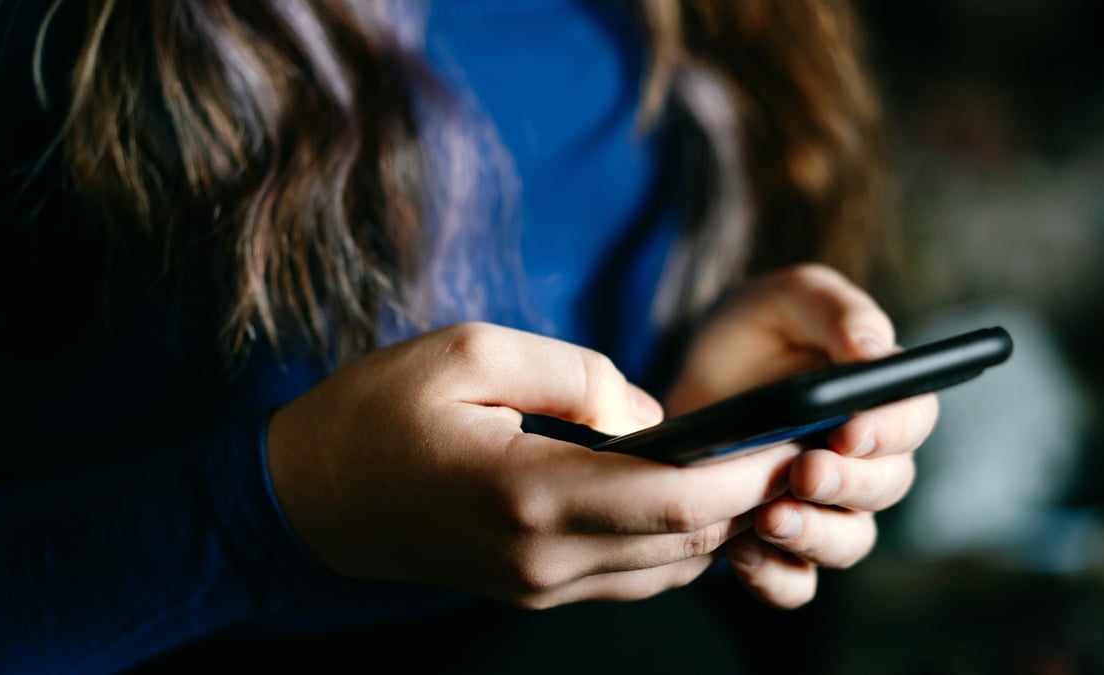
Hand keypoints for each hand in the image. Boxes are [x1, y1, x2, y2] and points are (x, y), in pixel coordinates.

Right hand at [266, 322, 801, 608]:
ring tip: (753, 465)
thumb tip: (652, 415)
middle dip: (752, 495)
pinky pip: (632, 575)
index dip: (749, 472)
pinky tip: (690, 496)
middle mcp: (543, 559)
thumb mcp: (469, 352)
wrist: (307, 498)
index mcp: (529, 494)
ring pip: (668, 567)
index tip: (795, 434)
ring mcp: (539, 585)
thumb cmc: (377, 413)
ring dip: (719, 521)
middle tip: (796, 441)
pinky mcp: (533, 590)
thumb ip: (575, 375)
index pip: (676, 500)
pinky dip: (676, 540)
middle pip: (686, 539)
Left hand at [663, 264, 938, 607]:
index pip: (913, 418)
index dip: (889, 431)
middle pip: (887, 486)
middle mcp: (863, 459)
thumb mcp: (787, 298)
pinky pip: (795, 582)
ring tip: (770, 519)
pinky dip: (776, 576)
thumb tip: (874, 351)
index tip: (850, 430)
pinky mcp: (778, 542)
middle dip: (848, 484)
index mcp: (879, 396)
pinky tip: (742, 554)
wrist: (687, 375)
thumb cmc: (753, 329)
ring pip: (849, 541)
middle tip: (803, 472)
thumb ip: (835, 311)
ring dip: (817, 536)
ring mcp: (823, 506)